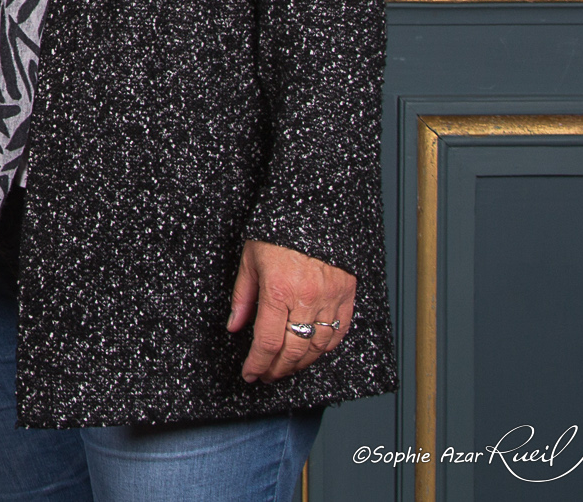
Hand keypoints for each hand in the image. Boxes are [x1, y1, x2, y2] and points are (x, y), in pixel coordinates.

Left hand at [228, 237, 355, 382]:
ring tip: (285, 368)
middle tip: (266, 375)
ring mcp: (331, 298)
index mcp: (278, 290)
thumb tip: (235, 326)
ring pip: (318, 347)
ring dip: (300, 364)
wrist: (314, 207)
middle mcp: (307, 298)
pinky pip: (339, 332)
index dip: (257, 363)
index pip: (267, 342)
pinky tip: (312, 353)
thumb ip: (242, 297)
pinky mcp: (348, 295)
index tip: (250, 373)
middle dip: (277, 369)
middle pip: (293, 351)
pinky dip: (325, 349)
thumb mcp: (249, 259)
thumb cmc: (278, 230)